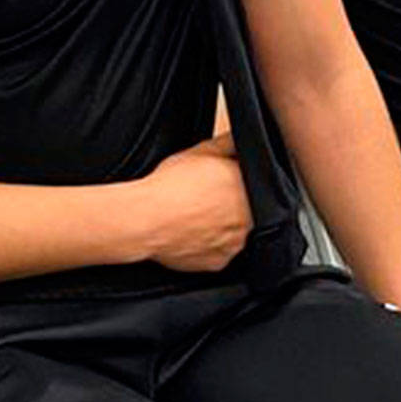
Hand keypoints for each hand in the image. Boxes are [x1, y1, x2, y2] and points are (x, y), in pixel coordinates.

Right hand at [141, 133, 252, 272]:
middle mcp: (248, 219)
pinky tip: (192, 232)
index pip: (254, 183)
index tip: (220, 180)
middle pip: (246, 209)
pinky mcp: (219, 263)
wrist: (146, 219)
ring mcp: (234, 244)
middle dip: (230, 203)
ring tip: (196, 215)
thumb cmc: (171, 185)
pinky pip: (219, 252)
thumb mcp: (201, 151)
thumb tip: (240, 138)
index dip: (235, 180)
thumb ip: (228, 143)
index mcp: (248, 189)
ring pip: (233, 232)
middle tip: (206, 197)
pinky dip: (209, 244)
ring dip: (221, 225)